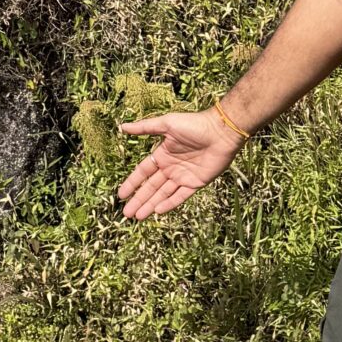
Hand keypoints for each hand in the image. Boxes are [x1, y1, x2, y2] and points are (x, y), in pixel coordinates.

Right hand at [115, 109, 244, 220]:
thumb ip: (145, 128)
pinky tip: (157, 211)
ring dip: (150, 205)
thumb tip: (122, 127)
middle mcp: (171, 167)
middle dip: (138, 200)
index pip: (143, 172)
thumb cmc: (194, 125)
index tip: (121, 195)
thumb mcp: (167, 124)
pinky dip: (169, 203)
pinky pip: (180, 196)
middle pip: (150, 187)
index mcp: (162, 154)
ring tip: (137, 217)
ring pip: (163, 194)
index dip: (132, 183)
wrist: (221, 132)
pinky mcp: (196, 183)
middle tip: (126, 213)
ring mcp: (183, 176)